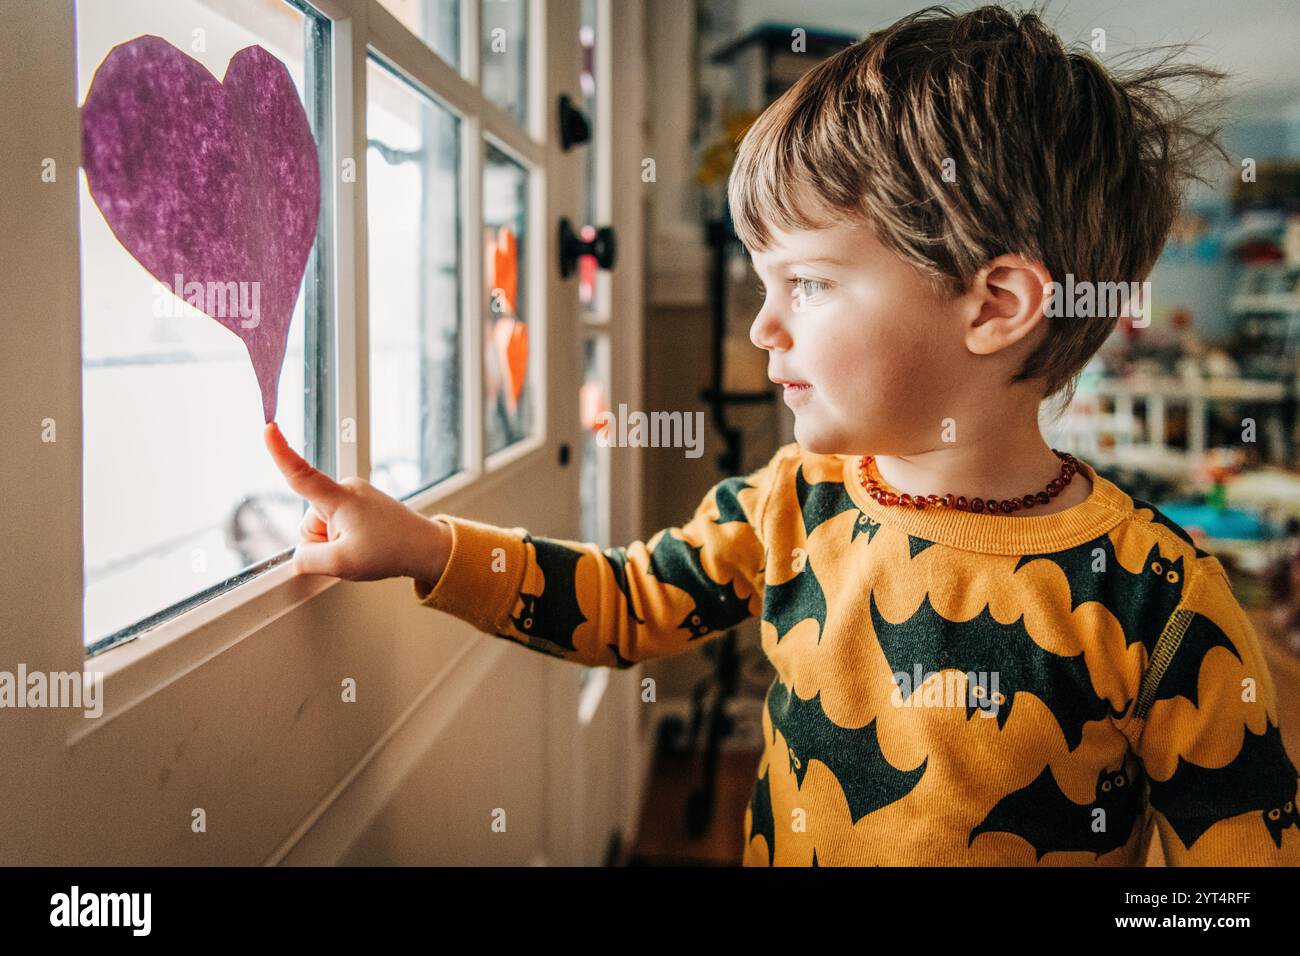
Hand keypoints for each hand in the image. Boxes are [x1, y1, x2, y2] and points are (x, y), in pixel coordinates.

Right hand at [262, 422, 449, 582]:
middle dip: (323, 542)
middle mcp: (346, 489)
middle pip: (310, 522)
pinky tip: (367, 542)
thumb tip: (298, 555)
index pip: (301, 474)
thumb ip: (307, 560)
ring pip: (323, 526)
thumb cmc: (390, 551)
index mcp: (340, 498)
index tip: (268, 427)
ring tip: (365, 547)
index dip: (280, 451)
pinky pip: (336, 523)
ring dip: (336, 541)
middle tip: (354, 551)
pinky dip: (345, 537)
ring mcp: (355, 494)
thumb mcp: (341, 565)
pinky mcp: (361, 502)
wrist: (426, 548)